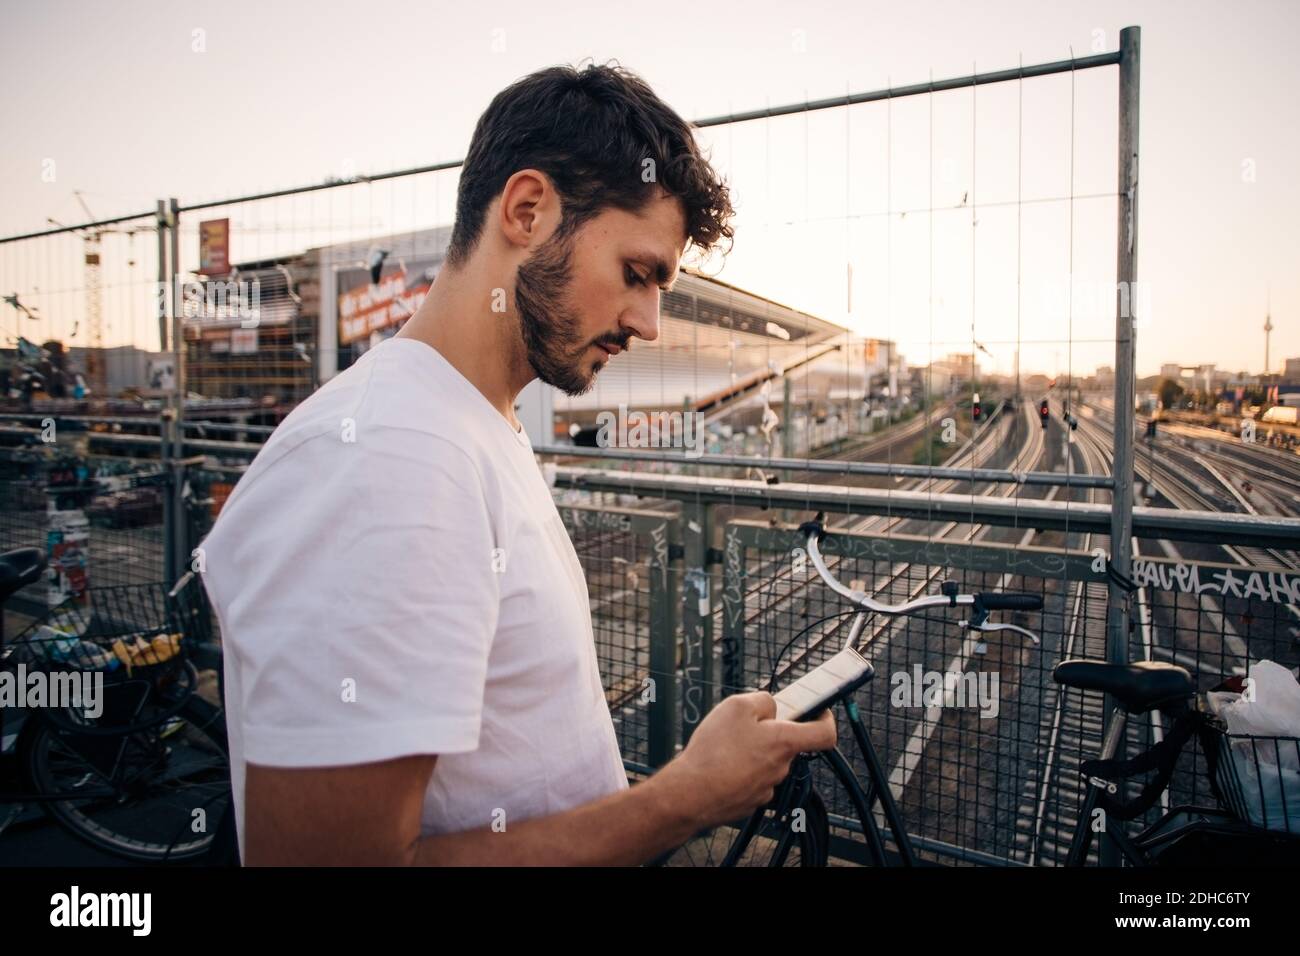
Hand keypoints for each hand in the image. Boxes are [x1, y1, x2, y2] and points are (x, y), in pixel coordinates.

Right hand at [657, 691, 836, 828]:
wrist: (690, 794)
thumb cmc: (714, 751)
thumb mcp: (737, 706)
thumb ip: (762, 701)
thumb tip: (771, 707)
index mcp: (784, 742)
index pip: (825, 734)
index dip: (826, 719)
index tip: (818, 711)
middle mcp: (781, 768)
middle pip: (786, 744)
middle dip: (770, 732)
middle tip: (744, 724)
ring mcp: (766, 788)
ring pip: (766, 761)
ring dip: (752, 751)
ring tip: (724, 746)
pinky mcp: (749, 801)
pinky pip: (750, 779)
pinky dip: (739, 770)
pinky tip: (719, 766)